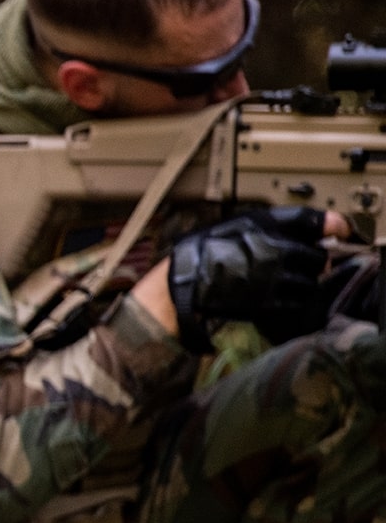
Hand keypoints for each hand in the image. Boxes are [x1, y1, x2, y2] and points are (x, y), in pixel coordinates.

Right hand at [167, 207, 330, 350]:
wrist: (183, 282)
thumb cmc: (206, 250)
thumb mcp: (240, 224)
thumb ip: (276, 225)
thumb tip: (312, 229)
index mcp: (268, 225)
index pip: (318, 221)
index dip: (334, 226)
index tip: (339, 231)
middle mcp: (276, 250)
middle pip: (320, 255)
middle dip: (315, 258)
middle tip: (304, 261)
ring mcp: (274, 278)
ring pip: (312, 280)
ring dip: (306, 280)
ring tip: (288, 279)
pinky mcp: (269, 302)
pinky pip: (298, 301)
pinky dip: (294, 298)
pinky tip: (280, 293)